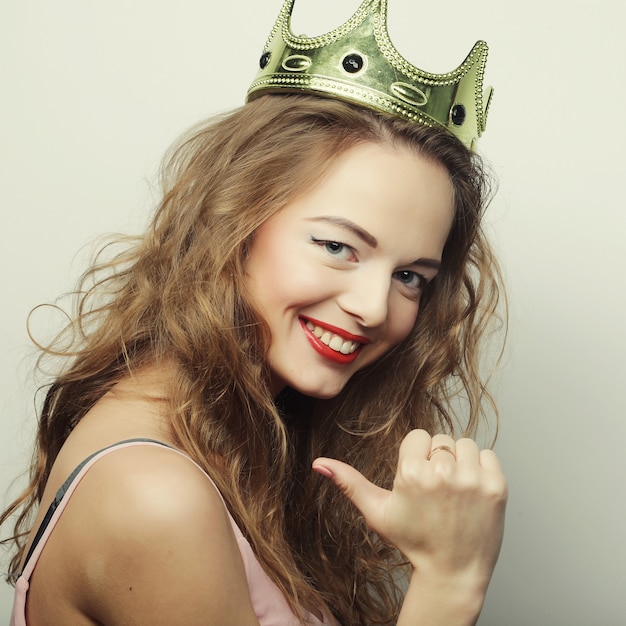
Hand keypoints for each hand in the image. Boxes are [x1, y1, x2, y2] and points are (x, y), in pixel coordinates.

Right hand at [312, 429, 506, 585]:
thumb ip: (349, 482)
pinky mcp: (496, 487)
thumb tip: (318, 463)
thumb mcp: (376, 512)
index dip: (416, 457)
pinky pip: (488, 455)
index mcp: (411, 473)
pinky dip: (481, 469)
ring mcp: (472, 480)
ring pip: (464, 444)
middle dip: (437, 459)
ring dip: (460, 462)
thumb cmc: (413, 541)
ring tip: (454, 492)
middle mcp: (442, 473)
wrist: (453, 572)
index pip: (418, 436)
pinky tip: (472, 493)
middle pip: (440, 439)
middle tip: (436, 492)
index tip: (418, 481)